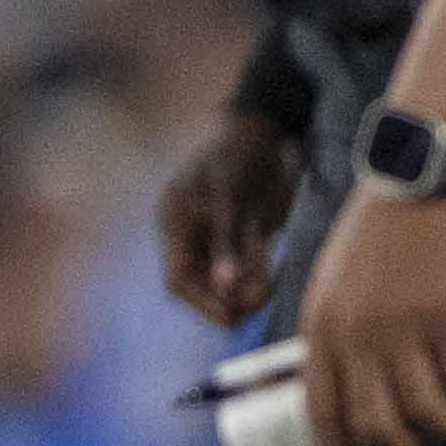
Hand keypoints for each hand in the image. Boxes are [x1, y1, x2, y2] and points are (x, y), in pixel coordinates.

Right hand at [160, 107, 307, 330]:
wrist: (261, 129)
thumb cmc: (240, 154)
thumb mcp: (232, 195)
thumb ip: (228, 241)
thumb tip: (226, 285)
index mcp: (174, 221)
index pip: (178, 278)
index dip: (202, 302)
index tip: (235, 316)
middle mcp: (187, 232)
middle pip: (199, 285)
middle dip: (228, 299)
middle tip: (262, 303)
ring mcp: (207, 234)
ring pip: (222, 280)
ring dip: (246, 290)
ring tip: (271, 289)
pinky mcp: (229, 234)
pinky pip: (239, 267)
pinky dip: (255, 276)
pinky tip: (270, 278)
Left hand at [293, 184, 445, 445]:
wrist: (422, 179)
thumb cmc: (384, 230)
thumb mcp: (339, 281)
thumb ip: (344, 330)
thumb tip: (366, 384)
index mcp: (320, 327)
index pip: (320, 412)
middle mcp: (354, 335)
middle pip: (374, 423)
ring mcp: (401, 329)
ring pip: (424, 412)